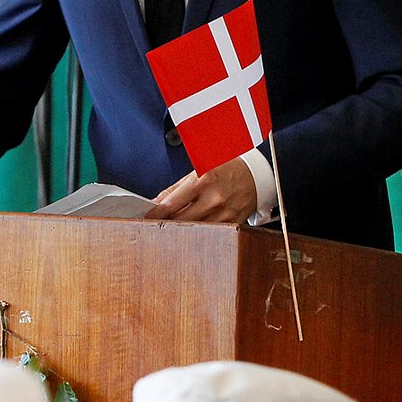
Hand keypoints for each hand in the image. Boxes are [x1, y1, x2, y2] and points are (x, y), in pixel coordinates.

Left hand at [144, 157, 258, 222]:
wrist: (257, 174)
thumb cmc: (227, 169)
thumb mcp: (199, 170)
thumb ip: (175, 188)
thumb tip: (157, 202)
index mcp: (202, 179)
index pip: (171, 203)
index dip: (155, 214)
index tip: (144, 218)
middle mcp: (213, 197)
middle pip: (180, 220)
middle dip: (165, 223)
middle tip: (153, 225)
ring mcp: (224, 213)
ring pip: (194, 229)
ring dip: (180, 230)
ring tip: (171, 228)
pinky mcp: (232, 223)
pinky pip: (210, 232)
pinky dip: (198, 232)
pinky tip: (192, 230)